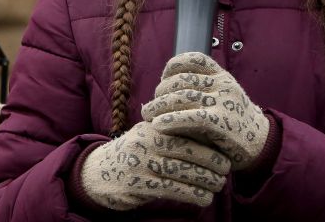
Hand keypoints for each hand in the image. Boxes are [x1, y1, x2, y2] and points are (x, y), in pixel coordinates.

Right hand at [80, 120, 229, 209]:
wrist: (97, 173)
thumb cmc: (133, 155)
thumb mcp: (148, 136)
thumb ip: (172, 133)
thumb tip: (211, 135)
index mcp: (151, 126)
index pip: (185, 128)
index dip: (208, 140)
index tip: (225, 149)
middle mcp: (146, 142)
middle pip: (186, 149)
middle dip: (212, 160)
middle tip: (227, 169)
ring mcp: (140, 163)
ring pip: (181, 170)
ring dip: (206, 180)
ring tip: (218, 185)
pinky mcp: (138, 185)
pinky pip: (172, 189)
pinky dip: (192, 194)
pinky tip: (204, 198)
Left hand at [141, 52, 269, 170]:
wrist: (261, 145)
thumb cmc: (232, 123)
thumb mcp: (220, 98)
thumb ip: (199, 91)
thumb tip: (162, 91)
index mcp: (222, 76)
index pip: (194, 59)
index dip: (173, 66)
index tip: (162, 79)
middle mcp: (223, 85)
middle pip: (182, 80)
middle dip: (162, 92)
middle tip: (151, 105)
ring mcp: (224, 102)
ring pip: (183, 97)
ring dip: (159, 106)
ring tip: (148, 115)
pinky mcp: (222, 123)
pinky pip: (191, 117)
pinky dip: (171, 120)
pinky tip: (158, 125)